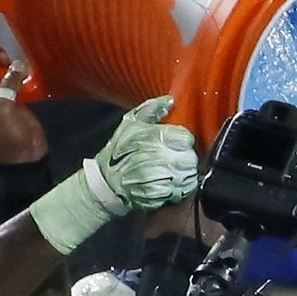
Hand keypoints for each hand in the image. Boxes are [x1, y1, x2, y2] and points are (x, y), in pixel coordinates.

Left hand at [0, 51, 48, 163]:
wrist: (24, 156)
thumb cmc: (6, 134)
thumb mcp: (3, 108)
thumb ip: (9, 84)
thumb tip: (19, 65)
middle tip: (4, 58)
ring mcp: (1, 96)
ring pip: (0, 72)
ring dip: (8, 65)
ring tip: (19, 65)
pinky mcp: (17, 99)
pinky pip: (16, 81)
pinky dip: (21, 75)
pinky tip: (27, 72)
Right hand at [91, 96, 197, 213]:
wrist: (106, 182)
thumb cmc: (118, 151)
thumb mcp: (130, 123)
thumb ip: (151, 109)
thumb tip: (170, 100)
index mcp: (154, 137)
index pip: (186, 138)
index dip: (183, 140)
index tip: (177, 143)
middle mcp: (160, 157)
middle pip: (191, 157)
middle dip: (185, 157)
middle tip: (176, 157)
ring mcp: (161, 178)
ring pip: (189, 175)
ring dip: (184, 173)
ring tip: (172, 171)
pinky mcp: (161, 195)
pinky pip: (182, 191)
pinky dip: (179, 188)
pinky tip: (170, 183)